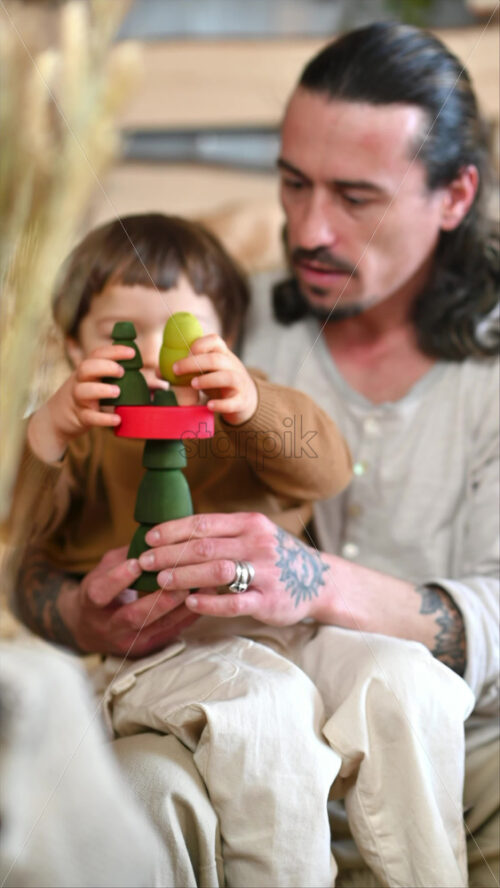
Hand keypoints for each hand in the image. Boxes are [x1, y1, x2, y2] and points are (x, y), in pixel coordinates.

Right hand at [28, 344, 135, 461]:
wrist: (56, 420)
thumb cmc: (87, 399)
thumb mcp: (100, 386)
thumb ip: (125, 384)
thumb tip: (158, 387)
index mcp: (87, 371)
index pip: (97, 354)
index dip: (114, 351)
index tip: (132, 352)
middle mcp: (80, 382)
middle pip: (86, 367)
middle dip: (104, 366)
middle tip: (122, 371)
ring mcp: (77, 400)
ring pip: (83, 390)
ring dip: (101, 389)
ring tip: (117, 392)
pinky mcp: (79, 417)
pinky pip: (89, 417)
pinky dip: (103, 418)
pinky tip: (117, 418)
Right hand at [61, 547, 198, 656]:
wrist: (92, 630)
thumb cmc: (101, 591)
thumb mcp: (103, 570)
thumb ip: (124, 557)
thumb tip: (152, 537)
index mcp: (91, 603)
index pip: (101, 593)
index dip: (119, 579)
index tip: (138, 563)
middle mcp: (109, 627)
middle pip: (134, 616)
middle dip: (159, 600)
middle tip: (180, 581)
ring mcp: (129, 641)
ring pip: (158, 627)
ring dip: (181, 608)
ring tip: (200, 588)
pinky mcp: (148, 647)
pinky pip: (171, 632)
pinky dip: (188, 616)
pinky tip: (202, 600)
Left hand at [137, 512, 329, 625]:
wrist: (319, 580)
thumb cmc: (277, 556)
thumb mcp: (255, 533)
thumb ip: (224, 532)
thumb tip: (177, 534)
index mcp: (251, 523)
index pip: (204, 523)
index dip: (173, 530)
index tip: (149, 537)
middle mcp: (258, 544)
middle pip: (205, 547)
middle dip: (170, 554)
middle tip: (145, 561)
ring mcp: (265, 573)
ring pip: (217, 571)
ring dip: (185, 576)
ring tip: (161, 581)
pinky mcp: (269, 601)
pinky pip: (234, 602)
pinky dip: (209, 602)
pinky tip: (190, 603)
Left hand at [172, 334, 257, 424]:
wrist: (246, 400)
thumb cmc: (219, 383)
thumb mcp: (206, 372)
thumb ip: (186, 370)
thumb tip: (160, 372)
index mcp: (223, 355)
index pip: (215, 341)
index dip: (199, 344)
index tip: (185, 352)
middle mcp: (233, 366)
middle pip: (216, 359)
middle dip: (194, 363)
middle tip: (176, 370)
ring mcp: (239, 384)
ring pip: (228, 377)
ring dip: (208, 379)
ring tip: (192, 384)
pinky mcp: (241, 401)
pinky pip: (233, 402)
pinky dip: (221, 404)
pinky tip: (209, 406)